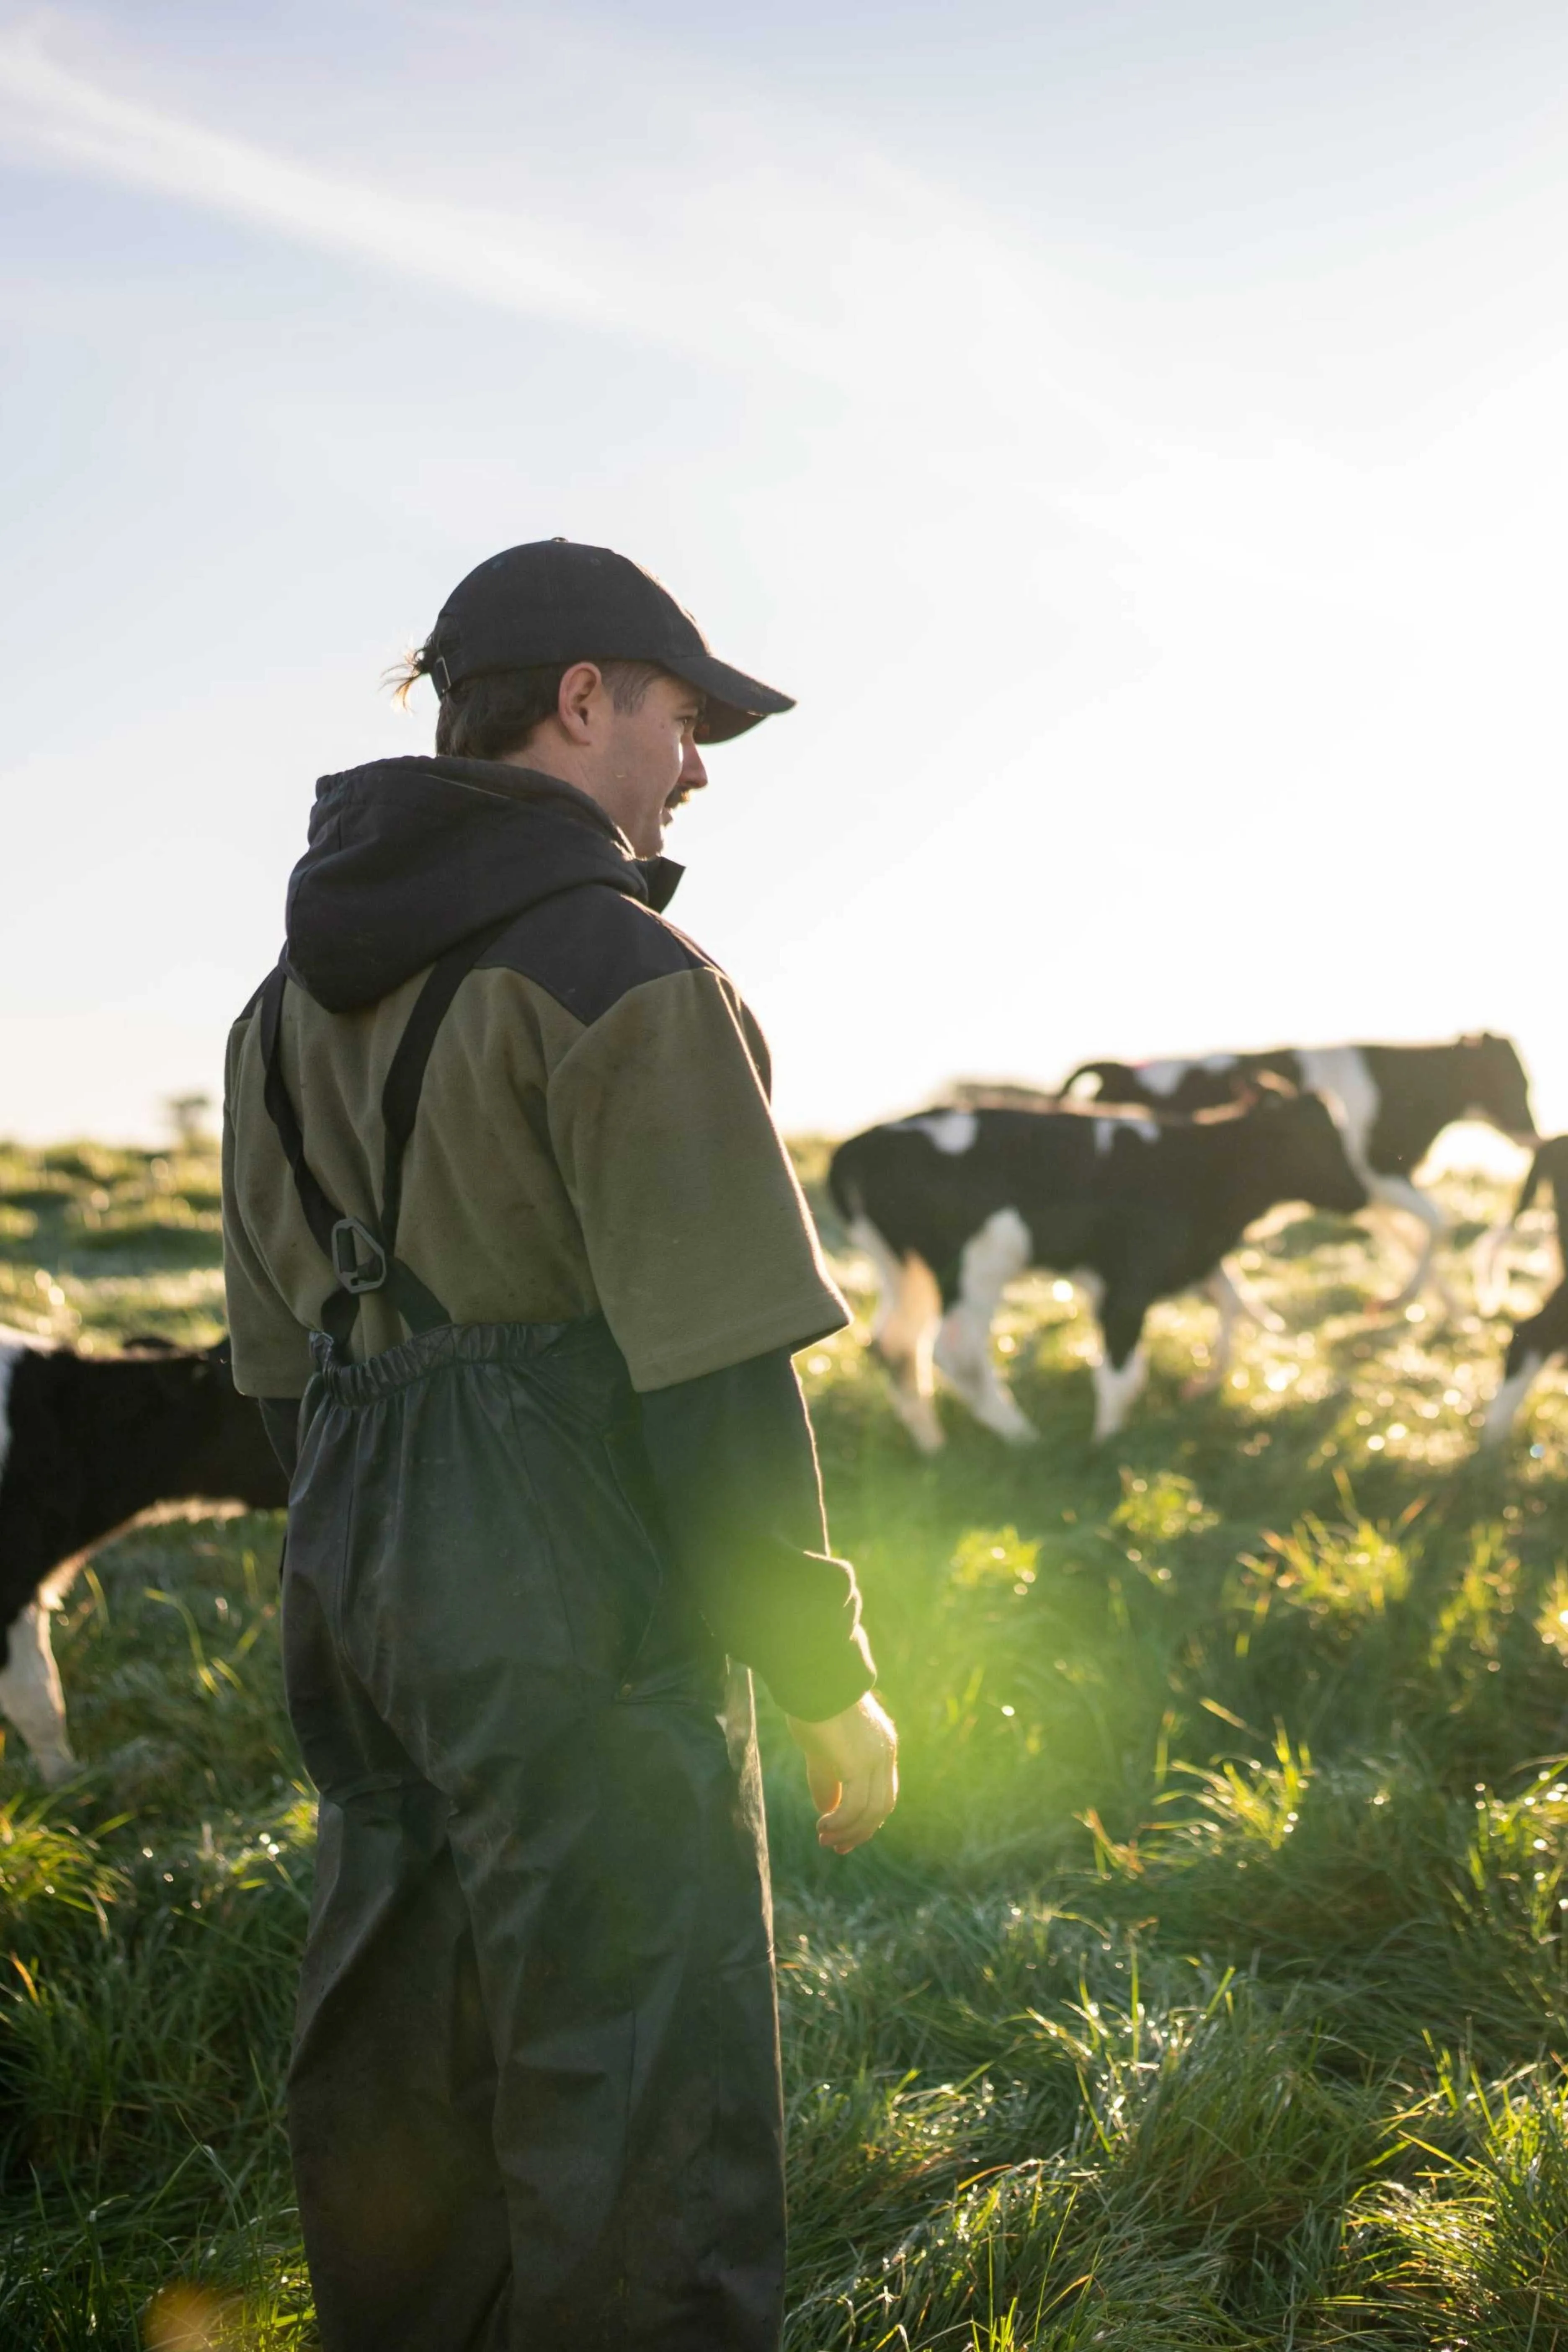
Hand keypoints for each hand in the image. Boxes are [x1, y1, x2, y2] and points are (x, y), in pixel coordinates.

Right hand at [786, 1692, 897, 1854]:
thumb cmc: (812, 1705)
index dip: (867, 1818)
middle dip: (860, 1831)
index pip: (884, 1793)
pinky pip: (855, 1805)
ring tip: (824, 1838)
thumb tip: (828, 1809)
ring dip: (848, 1831)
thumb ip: (829, 1778)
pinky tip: (823, 1825)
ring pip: (871, 1810)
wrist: (813, 1679)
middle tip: (835, 1847)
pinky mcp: (859, 1763)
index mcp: (881, 1746)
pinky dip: (841, 1822)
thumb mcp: (822, 1748)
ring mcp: (875, 1758)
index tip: (845, 1835)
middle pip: (882, 1806)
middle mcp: (884, 1754)